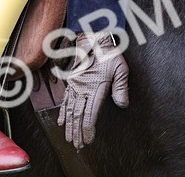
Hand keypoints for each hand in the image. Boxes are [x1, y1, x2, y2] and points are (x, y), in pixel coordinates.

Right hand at [58, 33, 128, 147]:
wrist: (94, 38)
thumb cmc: (109, 53)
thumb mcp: (120, 68)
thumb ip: (121, 87)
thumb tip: (123, 104)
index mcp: (96, 87)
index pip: (90, 113)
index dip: (88, 128)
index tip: (88, 140)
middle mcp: (83, 88)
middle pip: (78, 115)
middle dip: (77, 132)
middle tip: (78, 146)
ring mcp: (75, 86)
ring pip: (70, 110)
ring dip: (70, 126)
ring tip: (69, 139)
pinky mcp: (72, 82)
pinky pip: (65, 100)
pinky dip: (63, 112)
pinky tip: (61, 122)